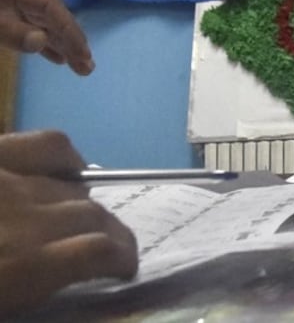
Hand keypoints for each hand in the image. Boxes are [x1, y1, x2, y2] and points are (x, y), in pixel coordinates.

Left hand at [0, 0, 93, 74]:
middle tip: (88, 67)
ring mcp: (8, 6)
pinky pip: (28, 31)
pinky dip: (44, 45)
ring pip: (42, 25)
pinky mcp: (2, 16)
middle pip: (51, 17)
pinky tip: (58, 59)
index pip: (50, 6)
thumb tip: (41, 41)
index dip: (69, 28)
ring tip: (80, 67)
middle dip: (71, 41)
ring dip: (61, 45)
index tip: (83, 53)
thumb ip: (10, 30)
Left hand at [0, 131, 137, 316]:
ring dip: (88, 205)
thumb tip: (64, 275)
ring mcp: (10, 179)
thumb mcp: (2, 303)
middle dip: (110, 233)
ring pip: (75, 186)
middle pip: (92, 215)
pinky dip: (67, 158)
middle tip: (109, 249)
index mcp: (24, 266)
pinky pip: (46, 145)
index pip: (100, 252)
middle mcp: (28, 217)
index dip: (123, 259)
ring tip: (85, 217)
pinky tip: (67, 171)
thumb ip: (33, 285)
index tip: (125, 269)